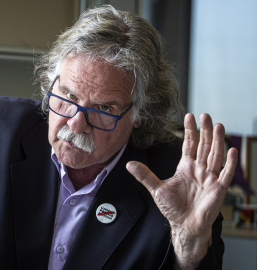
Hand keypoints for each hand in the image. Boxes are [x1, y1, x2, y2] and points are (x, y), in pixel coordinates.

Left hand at [126, 113, 237, 268]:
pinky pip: (226, 174)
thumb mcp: (156, 189)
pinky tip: (232, 150)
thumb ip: (145, 175)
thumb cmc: (173, 208)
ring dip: (217, 141)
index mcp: (186, 167)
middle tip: (205, 115)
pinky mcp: (218, 189)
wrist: (184, 225)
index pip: (189, 145)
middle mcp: (199, 170)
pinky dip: (229, 163)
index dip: (190, 131)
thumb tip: (129, 164)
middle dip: (204, 131)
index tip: (189, 116)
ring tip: (218, 125)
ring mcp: (210, 178)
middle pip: (204, 146)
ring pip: (215, 155)